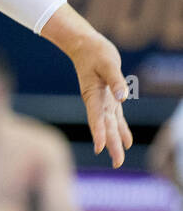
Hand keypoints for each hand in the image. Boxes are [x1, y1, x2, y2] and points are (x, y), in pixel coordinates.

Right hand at [42, 5, 132, 167]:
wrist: (84, 46)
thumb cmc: (95, 52)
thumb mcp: (108, 63)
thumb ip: (116, 80)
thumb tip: (123, 97)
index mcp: (93, 95)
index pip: (96, 117)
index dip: (98, 133)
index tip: (100, 148)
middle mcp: (97, 102)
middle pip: (104, 127)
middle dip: (110, 145)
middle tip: (117, 164)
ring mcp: (103, 101)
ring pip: (110, 125)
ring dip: (114, 142)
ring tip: (118, 160)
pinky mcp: (108, 98)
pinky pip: (115, 118)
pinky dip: (120, 130)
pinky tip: (125, 142)